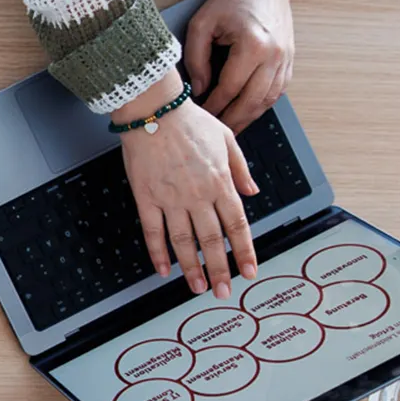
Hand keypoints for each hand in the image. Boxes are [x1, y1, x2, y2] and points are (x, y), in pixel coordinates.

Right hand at [115, 73, 258, 298]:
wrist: (154, 110)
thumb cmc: (189, 120)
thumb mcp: (227, 139)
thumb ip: (241, 169)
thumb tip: (253, 191)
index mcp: (220, 182)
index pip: (237, 225)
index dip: (244, 251)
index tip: (249, 271)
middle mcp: (198, 195)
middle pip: (212, 240)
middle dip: (220, 269)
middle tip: (224, 290)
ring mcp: (171, 199)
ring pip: (183, 242)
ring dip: (191, 268)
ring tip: (197, 287)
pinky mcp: (146, 197)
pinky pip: (153, 231)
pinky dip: (158, 253)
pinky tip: (163, 269)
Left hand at [186, 0, 294, 133]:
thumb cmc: (231, 0)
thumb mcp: (202, 24)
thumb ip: (196, 59)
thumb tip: (200, 90)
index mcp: (253, 45)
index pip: (230, 89)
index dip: (213, 107)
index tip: (200, 117)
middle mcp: (274, 55)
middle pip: (252, 101)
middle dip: (232, 120)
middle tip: (215, 134)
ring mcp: (286, 59)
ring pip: (268, 101)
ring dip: (248, 118)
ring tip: (230, 129)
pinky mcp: (290, 60)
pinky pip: (277, 92)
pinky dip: (261, 106)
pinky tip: (247, 112)